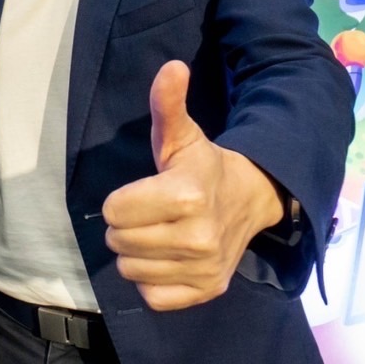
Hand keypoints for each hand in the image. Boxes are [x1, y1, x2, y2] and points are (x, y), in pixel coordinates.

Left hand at [102, 60, 283, 311]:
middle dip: (127, 226)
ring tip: (160, 233)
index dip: (121, 201)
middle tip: (151, 213)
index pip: (113, 212)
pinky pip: (151, 296)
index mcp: (186, 195)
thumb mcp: (182, 135)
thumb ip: (168, 104)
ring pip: (130, 270)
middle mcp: (198, 236)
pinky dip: (153, 280)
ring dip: (137, 253)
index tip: (144, 191)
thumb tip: (172, 67)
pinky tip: (169, 258)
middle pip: (119, 242)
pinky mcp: (207, 291)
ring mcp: (204, 268)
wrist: (251, 200)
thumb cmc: (203, 166)